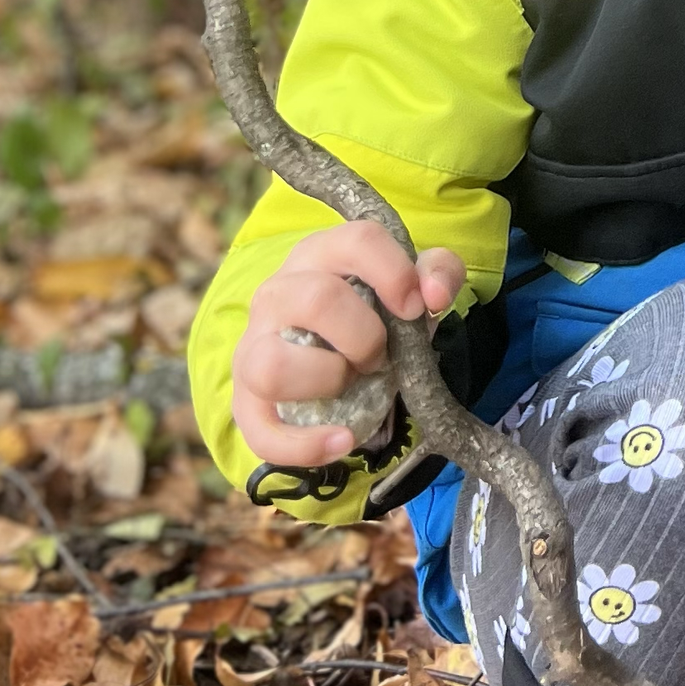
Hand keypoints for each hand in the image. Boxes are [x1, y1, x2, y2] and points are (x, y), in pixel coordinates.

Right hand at [231, 218, 461, 468]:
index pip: (357, 240)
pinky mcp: (246, 403)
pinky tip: (343, 440)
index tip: (416, 308)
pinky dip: (308, 445)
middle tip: (380, 354)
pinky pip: (262, 432)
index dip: (395, 273)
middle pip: (316, 299)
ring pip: (272, 364)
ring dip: (329, 379)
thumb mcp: (410, 287)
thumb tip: (435, 295)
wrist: (330, 359)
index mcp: (321, 254)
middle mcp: (277, 293)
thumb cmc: (371, 313)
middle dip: (365, 336)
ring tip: (351, 382)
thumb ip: (438, 274)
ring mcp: (253, 348)